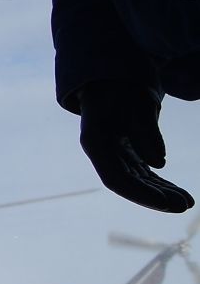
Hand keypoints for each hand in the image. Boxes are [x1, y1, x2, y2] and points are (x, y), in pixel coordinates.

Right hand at [78, 80, 193, 212]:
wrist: (112, 78)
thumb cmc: (123, 86)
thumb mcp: (136, 103)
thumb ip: (146, 132)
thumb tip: (159, 163)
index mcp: (95, 142)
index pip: (116, 178)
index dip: (140, 194)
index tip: (165, 202)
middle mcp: (102, 154)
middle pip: (128, 185)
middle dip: (156, 197)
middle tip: (185, 205)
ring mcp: (114, 155)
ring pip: (138, 182)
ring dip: (162, 193)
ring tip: (188, 202)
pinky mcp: (128, 154)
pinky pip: (145, 174)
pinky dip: (162, 184)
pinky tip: (180, 194)